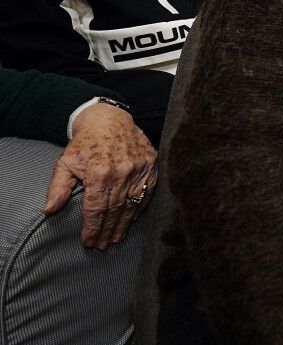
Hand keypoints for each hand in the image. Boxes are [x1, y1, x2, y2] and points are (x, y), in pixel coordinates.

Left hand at [43, 102, 156, 249]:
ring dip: (124, 223)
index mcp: (99, 172)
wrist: (109, 119)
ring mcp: (140, 168)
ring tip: (117, 237)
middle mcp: (122, 171)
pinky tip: (133, 218)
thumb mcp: (65, 162)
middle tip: (103, 244)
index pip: (96, 209)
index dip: (92, 228)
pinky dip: (140, 207)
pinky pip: (147, 191)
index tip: (89, 241)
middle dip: (107, 230)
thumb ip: (57, 187)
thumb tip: (49, 210)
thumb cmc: (86, 143)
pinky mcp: (151, 164)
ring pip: (132, 203)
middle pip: (115, 210)